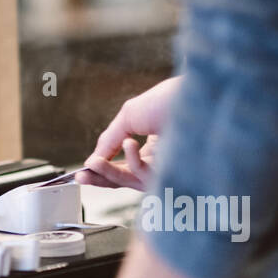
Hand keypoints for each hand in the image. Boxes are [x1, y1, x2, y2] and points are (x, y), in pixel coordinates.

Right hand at [77, 76, 182, 190]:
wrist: (196, 96)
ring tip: (94, 163)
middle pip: (125, 177)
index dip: (102, 166)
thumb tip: (92, 159)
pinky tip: (129, 144)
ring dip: (108, 173)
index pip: (124, 163)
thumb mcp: (130, 115)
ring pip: (132, 181)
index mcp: (153, 145)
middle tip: (81, 176)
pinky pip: (145, 176)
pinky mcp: (174, 174)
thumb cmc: (169, 100)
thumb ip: (110, 139)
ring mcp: (168, 167)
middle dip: (100, 177)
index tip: (84, 169)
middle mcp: (160, 158)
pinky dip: (132, 161)